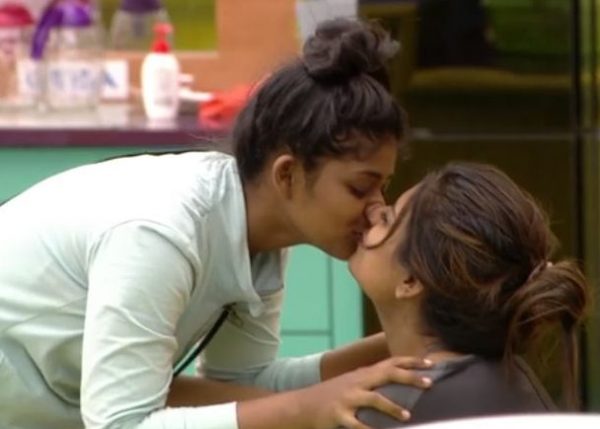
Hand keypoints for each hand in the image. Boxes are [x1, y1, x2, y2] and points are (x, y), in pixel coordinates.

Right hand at [298, 356, 432, 428]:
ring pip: (374, 399)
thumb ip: (373, 380)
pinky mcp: (338, 414)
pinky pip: (356, 424)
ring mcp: (347, 397)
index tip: (431, 363)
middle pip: (387, 374)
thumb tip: (398, 379)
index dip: (411, 361)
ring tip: (408, 416)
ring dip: (392, 408)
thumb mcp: (354, 382)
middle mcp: (357, 382)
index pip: (391, 362)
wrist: (302, 405)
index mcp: (364, 374)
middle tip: (430, 384)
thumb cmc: (334, 395)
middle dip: (409, 377)